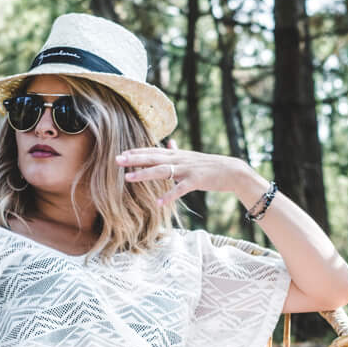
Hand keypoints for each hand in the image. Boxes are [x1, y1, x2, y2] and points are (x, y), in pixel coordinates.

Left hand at [116, 145, 260, 207]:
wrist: (231, 170)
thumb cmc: (210, 166)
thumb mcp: (191, 157)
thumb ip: (178, 152)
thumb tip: (169, 143)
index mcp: (177, 155)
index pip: (153, 151)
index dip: (136, 152)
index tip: (120, 153)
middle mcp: (179, 159)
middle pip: (153, 158)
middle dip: (134, 159)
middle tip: (116, 160)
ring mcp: (187, 170)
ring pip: (162, 171)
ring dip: (144, 174)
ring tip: (128, 178)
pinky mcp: (196, 181)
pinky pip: (180, 189)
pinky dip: (169, 196)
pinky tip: (157, 203)